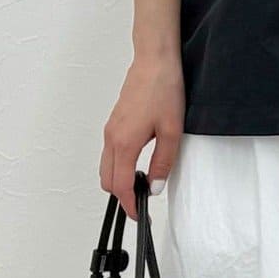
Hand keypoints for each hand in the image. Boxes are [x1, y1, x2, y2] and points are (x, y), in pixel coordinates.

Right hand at [100, 53, 185, 218]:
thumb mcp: (172, 131)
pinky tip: (138, 164)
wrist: (154, 61)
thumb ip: (163, 162)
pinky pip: (109, 154)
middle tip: (142, 203)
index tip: (139, 216)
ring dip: (119, 180)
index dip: (129, 205)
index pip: (120, 186)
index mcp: (124, 143)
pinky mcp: (114, 123)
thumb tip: (156, 187)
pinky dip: (119, 166)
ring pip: (106, 167)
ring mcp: (110, 130)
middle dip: (122, 196)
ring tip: (143, 184)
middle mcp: (112, 138)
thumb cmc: (164, 90)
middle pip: (107, 180)